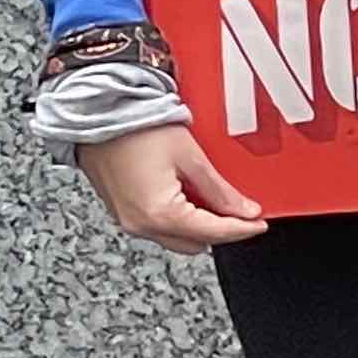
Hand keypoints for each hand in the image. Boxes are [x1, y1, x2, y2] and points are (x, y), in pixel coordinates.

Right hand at [76, 124, 270, 254]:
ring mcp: (128, 221)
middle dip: (221, 230)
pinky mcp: (122, 212)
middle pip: (194, 242)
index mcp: (160, 214)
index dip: (241, 229)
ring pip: (176, 238)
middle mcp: (141, 225)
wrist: (98, 115)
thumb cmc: (137, 129)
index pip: (212, 233)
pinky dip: (179, 218)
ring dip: (199, 225)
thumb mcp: (191, 157)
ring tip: (217, 201)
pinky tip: (191, 197)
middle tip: (242, 212)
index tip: (260, 224)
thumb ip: (219, 190)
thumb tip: (244, 211)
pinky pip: (158, 226)